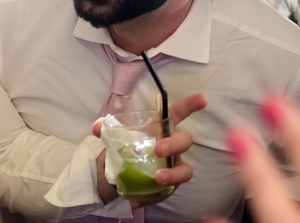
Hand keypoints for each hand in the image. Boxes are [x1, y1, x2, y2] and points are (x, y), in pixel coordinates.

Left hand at [92, 94, 207, 206]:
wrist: (119, 171)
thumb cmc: (126, 146)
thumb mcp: (114, 136)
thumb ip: (105, 129)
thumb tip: (97, 127)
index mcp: (161, 128)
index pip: (178, 113)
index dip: (190, 105)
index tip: (202, 99)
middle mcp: (172, 145)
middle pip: (185, 140)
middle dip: (174, 144)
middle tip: (158, 150)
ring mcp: (173, 166)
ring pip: (185, 170)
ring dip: (173, 175)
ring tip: (157, 179)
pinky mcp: (168, 186)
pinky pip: (167, 192)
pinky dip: (151, 197)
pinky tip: (136, 201)